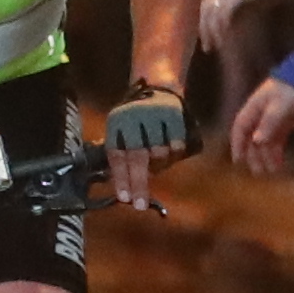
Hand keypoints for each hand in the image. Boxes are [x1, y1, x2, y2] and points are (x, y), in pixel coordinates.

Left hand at [100, 87, 180, 213]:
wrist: (157, 86)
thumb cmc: (135, 116)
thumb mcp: (120, 129)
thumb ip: (120, 153)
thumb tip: (119, 185)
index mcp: (116, 124)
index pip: (116, 155)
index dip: (120, 178)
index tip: (124, 198)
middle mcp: (133, 120)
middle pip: (137, 158)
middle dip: (138, 184)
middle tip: (139, 205)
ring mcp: (154, 117)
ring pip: (159, 154)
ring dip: (159, 166)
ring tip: (158, 162)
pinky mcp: (174, 116)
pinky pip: (177, 146)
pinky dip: (175, 154)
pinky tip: (172, 150)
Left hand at [194, 0, 286, 60]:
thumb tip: (253, 11)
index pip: (212, 0)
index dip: (209, 17)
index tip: (211, 33)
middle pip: (207, 8)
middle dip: (204, 27)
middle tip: (207, 46)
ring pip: (211, 13)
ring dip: (210, 31)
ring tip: (212, 47)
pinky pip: (223, 14)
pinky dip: (220, 27)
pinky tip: (222, 39)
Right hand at [226, 76, 293, 175]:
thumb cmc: (292, 91)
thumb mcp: (280, 108)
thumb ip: (269, 124)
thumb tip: (257, 141)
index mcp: (254, 108)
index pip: (240, 129)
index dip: (237, 145)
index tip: (238, 161)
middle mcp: (260, 115)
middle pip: (252, 138)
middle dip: (254, 155)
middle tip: (258, 172)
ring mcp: (272, 120)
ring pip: (265, 142)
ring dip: (267, 156)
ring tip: (272, 171)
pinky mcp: (285, 123)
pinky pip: (277, 140)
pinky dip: (277, 152)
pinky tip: (279, 162)